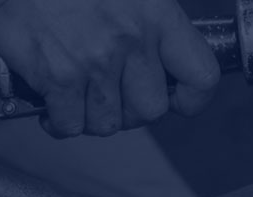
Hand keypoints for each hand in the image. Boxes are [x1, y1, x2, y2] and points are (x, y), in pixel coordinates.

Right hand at [0, 0, 219, 137]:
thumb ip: (149, 19)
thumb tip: (155, 59)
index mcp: (158, 15)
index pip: (201, 75)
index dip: (191, 97)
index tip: (175, 98)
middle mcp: (133, 42)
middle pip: (151, 111)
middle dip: (130, 110)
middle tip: (109, 94)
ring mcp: (96, 63)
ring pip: (109, 123)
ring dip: (91, 117)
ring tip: (77, 96)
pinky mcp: (59, 78)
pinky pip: (70, 125)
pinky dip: (59, 122)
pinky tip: (51, 104)